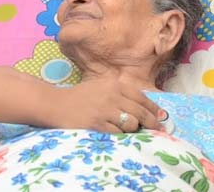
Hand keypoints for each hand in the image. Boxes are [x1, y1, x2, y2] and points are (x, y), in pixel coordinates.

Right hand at [46, 78, 160, 132]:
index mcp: (114, 84)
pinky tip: (116, 133)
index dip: (153, 108)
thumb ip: (120, 93)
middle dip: (151, 123)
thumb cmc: (80, 97)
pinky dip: (120, 135)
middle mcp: (111, 95)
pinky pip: (118, 133)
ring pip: (132, 124)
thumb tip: (146, 108)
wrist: (58, 104)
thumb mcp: (101, 87)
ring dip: (133, 129)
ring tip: (128, 130)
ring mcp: (105, 110)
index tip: (160, 117)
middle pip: (140, 112)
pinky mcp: (98, 124)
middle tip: (156, 130)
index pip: (141, 97)